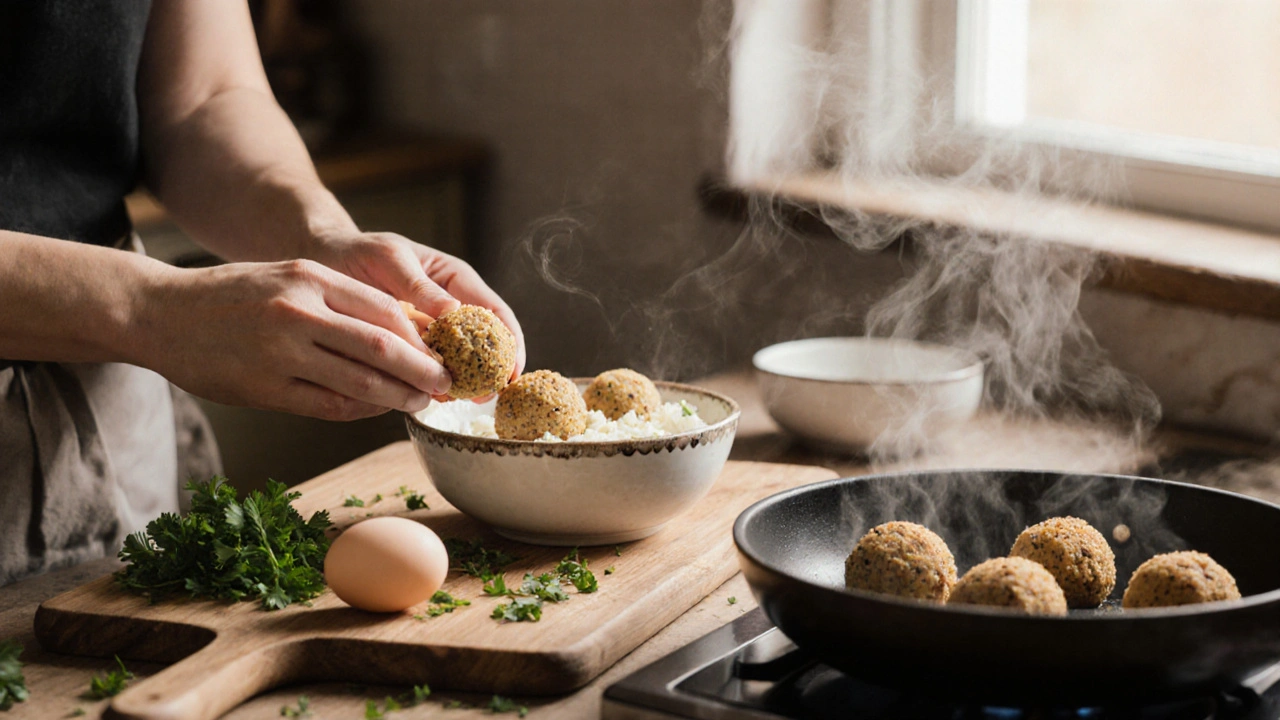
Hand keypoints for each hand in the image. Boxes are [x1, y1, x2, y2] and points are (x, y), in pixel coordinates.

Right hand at [136, 259, 451, 420]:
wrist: (160, 312)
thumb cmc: (232, 295)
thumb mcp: (288, 277)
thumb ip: (337, 300)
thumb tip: (399, 332)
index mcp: (310, 278)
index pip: (385, 310)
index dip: (422, 336)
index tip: (443, 349)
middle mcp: (299, 312)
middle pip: (383, 347)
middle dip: (423, 370)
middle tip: (448, 383)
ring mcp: (280, 352)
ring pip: (360, 382)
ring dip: (399, 396)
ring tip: (421, 401)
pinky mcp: (265, 388)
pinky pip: (328, 406)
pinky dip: (361, 411)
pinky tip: (378, 410)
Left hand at [308, 231, 526, 380]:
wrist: (323, 262)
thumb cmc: (358, 252)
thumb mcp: (390, 259)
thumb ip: (419, 285)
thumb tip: (454, 311)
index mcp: (455, 280)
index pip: (494, 311)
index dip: (509, 339)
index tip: (512, 367)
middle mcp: (448, 307)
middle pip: (482, 341)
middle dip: (491, 368)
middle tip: (492, 393)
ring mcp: (429, 331)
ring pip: (456, 359)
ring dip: (465, 380)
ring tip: (468, 400)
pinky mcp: (407, 349)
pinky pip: (425, 368)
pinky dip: (432, 383)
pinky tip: (435, 398)